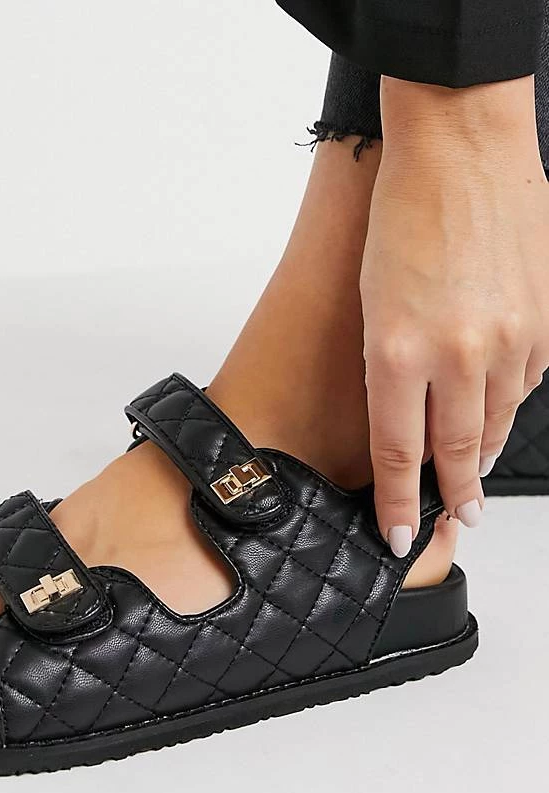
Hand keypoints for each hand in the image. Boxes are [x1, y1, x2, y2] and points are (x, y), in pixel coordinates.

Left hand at [362, 77, 548, 555]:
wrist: (463, 146)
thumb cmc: (402, 214)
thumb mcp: (372, 303)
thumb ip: (392, 369)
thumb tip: (409, 420)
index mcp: (399, 351)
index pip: (398, 454)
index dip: (398, 504)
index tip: (397, 534)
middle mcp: (458, 354)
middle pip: (455, 452)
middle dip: (452, 495)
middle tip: (452, 519)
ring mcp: (510, 337)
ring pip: (497, 421)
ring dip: (481, 455)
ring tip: (472, 478)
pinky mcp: (544, 318)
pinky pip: (528, 381)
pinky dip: (510, 403)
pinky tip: (499, 411)